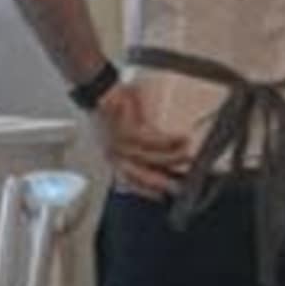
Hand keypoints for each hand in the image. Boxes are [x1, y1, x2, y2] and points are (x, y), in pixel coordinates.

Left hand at [98, 84, 195, 201]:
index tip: (161, 197)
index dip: (145, 190)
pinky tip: (182, 138)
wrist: (96, 88)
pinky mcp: (128, 130)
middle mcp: (113, 154)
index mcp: (111, 156)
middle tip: (180, 186)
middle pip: (141, 174)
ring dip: (173, 157)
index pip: (128, 180)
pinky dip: (170, 140)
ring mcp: (120, 143)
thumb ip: (130, 146)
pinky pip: (153, 140)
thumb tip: (153, 156)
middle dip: (162, 181)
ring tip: (188, 155)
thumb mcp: (116, 132)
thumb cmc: (108, 106)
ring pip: (151, 157)